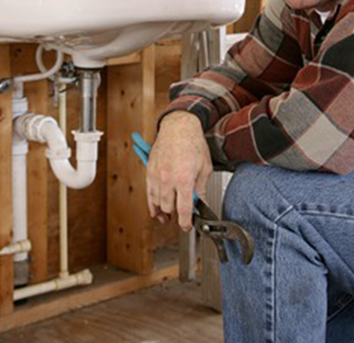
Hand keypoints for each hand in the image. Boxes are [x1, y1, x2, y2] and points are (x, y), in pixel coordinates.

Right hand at [146, 111, 212, 231]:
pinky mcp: (150, 171)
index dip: (185, 223)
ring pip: (157, 202)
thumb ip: (201, 189)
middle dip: (176, 215)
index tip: (187, 227)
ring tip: (166, 217)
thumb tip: (202, 204)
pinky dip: (152, 203)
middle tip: (181, 216)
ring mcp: (157, 175)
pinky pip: (149, 192)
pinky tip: (155, 209)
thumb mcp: (204, 167)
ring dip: (163, 211)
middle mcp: (168, 179)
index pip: (183, 210)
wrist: (179, 126)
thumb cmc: (193, 143)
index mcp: (184, 179)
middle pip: (169, 208)